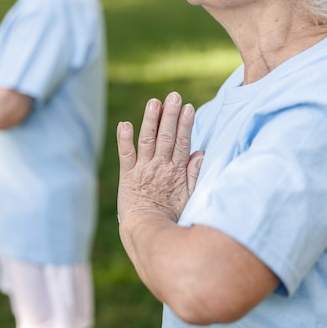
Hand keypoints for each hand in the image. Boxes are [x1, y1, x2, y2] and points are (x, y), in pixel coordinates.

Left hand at [117, 91, 203, 224]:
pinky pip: (125, 155)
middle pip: (167, 137)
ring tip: (154, 102)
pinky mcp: (127, 176)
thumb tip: (201, 153)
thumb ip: (195, 174)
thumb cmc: (171, 216)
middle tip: (173, 96)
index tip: (188, 107)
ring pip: (148, 141)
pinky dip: (124, 139)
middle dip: (170, 115)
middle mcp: (160, 167)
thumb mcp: (190, 197)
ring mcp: (143, 170)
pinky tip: (124, 124)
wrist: (148, 231)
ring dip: (150, 121)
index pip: (183, 142)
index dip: (185, 124)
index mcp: (177, 171)